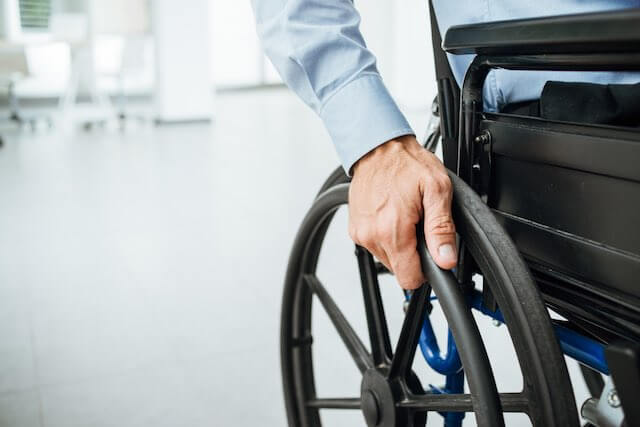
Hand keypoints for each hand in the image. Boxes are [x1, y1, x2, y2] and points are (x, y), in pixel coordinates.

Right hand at [348, 135, 456, 289]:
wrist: (378, 148)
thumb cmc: (406, 164)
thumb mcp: (437, 190)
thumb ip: (442, 229)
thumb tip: (445, 259)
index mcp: (392, 230)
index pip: (409, 278)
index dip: (425, 270)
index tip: (429, 251)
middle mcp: (371, 236)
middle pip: (399, 269)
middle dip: (413, 251)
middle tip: (418, 223)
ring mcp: (361, 233)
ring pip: (388, 258)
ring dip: (399, 243)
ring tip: (404, 215)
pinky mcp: (355, 230)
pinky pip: (376, 245)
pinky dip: (386, 235)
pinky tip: (391, 214)